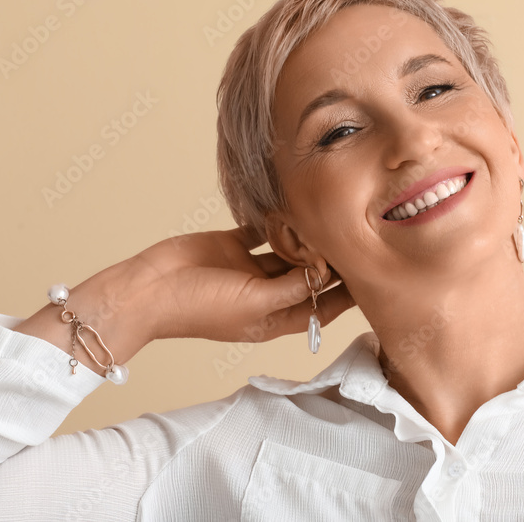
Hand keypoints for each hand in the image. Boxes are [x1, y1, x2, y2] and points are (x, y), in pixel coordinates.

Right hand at [67, 225, 354, 362]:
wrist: (148, 289)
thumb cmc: (196, 307)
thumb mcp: (252, 304)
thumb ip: (291, 289)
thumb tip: (324, 275)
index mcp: (275, 319)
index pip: (323, 307)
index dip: (348, 293)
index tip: (374, 273)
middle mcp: (268, 294)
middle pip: (310, 277)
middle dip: (332, 261)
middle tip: (360, 236)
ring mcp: (250, 269)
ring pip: (289, 250)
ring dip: (307, 237)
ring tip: (334, 218)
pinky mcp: (233, 245)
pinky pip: (263, 230)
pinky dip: (277, 220)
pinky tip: (295, 205)